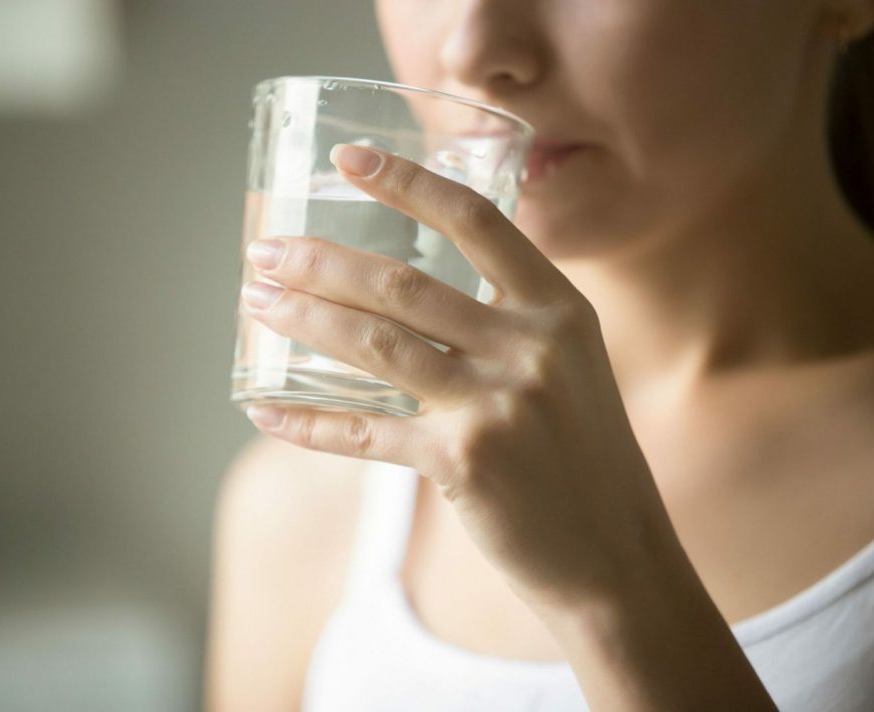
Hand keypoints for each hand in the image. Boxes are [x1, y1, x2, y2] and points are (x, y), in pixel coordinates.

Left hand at [239, 143, 673, 614]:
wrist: (616, 552)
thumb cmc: (581, 452)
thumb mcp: (571, 364)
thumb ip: (509, 319)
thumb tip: (412, 290)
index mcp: (559, 307)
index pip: (475, 219)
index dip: (406, 181)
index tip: (347, 158)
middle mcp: (531, 346)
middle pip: (404, 284)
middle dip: (322, 261)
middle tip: (266, 251)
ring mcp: (497, 404)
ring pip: (377, 344)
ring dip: (305, 318)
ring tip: (257, 302)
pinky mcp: (463, 462)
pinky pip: (366, 433)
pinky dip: (309, 421)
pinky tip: (264, 409)